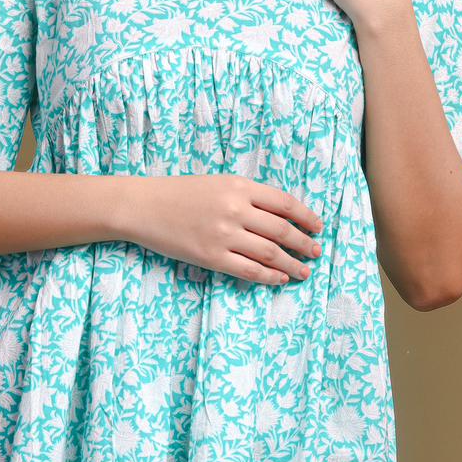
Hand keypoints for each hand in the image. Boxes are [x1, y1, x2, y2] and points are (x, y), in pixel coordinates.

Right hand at [119, 174, 324, 285]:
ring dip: (292, 264)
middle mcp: (235, 210)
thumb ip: (249, 196)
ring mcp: (224, 235)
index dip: (307, 217)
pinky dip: (269, 277)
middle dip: (304, 244)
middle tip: (315, 252)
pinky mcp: (211, 257)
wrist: (143, 206)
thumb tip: (283, 216)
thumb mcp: (219, 182)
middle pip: (282, 230)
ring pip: (270, 254)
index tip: (318, 227)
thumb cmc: (181, 193)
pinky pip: (249, 271)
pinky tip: (279, 279)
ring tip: (303, 271)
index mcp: (239, 186)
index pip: (285, 203)